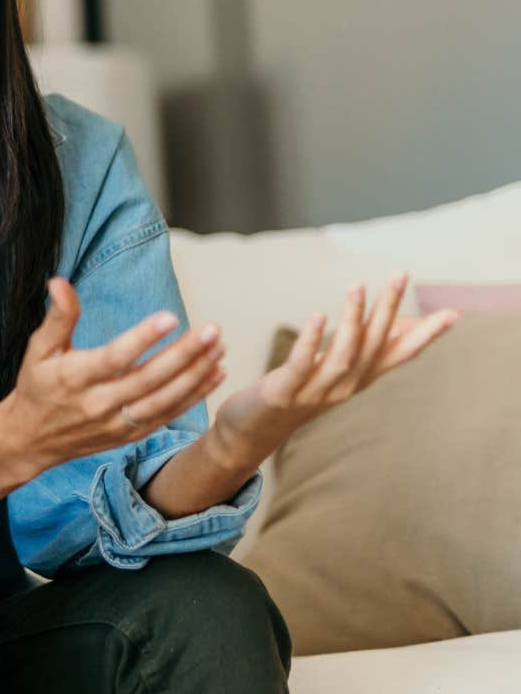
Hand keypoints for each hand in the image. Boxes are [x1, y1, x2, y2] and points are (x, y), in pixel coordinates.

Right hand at [0, 279, 225, 472]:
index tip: (169, 318)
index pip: (114, 358)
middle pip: (148, 379)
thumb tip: (59, 282)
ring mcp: (116, 423)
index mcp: (75, 378)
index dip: (142, 339)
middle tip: (211, 330)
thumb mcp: (38, 349)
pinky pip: (167, 416)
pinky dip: (194, 397)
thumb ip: (57, 317)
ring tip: (220, 349)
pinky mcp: (129, 435)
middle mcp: (98, 403)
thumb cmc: (37, 385)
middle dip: (183, 355)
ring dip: (196, 375)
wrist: (32, 439)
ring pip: (163, 400)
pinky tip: (215, 374)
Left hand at [209, 273, 457, 466]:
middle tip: (399, 274)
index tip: (453, 314)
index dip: (425, 336)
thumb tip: (397, 320)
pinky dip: (311, 341)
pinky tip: (318, 316)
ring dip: (352, 319)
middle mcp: (344, 387)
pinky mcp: (284, 393)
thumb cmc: (297, 391)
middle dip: (388, 309)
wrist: (252, 431)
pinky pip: (302, 364)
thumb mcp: (336, 370)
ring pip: (343, 354)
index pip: (399, 355)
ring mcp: (315, 392)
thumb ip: (364, 348)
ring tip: (357, 286)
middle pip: (373, 345)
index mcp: (358, 379)